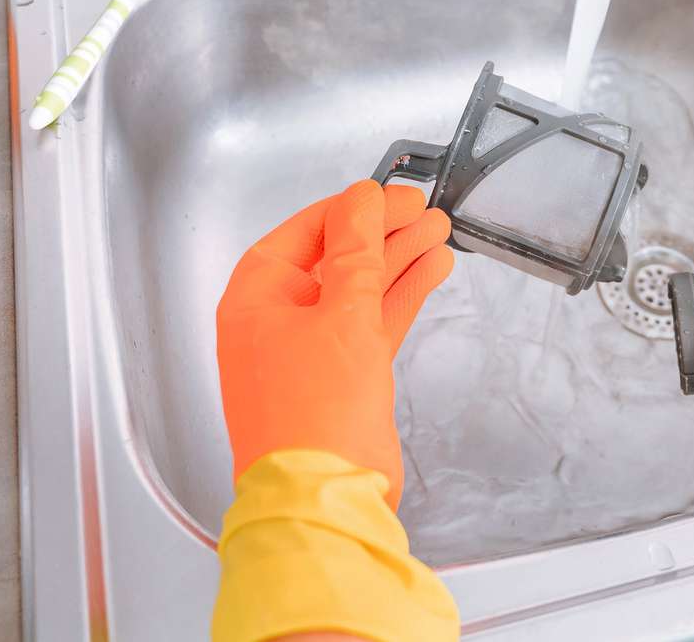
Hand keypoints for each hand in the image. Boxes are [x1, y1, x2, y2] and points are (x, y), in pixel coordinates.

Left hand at [217, 180, 453, 507]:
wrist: (326, 499)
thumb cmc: (312, 418)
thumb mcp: (341, 315)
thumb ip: (358, 251)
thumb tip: (362, 200)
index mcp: (254, 300)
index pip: (303, 233)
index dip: (349, 209)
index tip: (387, 194)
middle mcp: (276, 323)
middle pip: (334, 258)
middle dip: (380, 232)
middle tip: (422, 209)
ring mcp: (310, 351)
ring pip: (359, 289)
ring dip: (397, 260)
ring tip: (438, 231)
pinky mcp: (342, 377)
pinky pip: (372, 321)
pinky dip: (399, 296)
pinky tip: (429, 271)